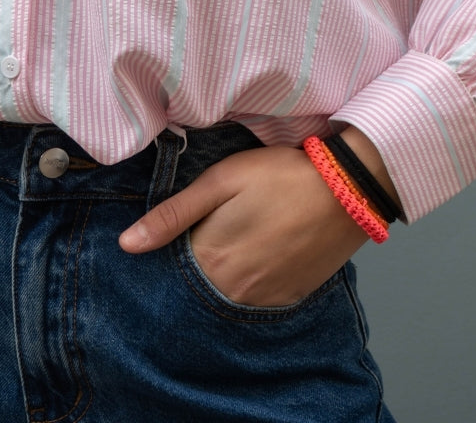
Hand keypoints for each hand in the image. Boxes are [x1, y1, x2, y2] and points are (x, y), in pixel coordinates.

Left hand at [119, 144, 370, 306]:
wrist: (348, 188)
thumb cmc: (281, 175)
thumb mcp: (221, 181)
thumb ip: (173, 215)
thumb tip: (126, 245)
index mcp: (210, 260)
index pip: (171, 271)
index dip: (171, 251)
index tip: (180, 232)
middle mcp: (233, 291)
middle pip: (198, 286)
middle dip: (196, 266)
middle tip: (218, 230)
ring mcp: (264, 300)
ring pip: (227, 296)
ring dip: (225, 275)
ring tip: (241, 239)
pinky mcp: (290, 298)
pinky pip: (257, 301)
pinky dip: (252, 282)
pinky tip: (261, 254)